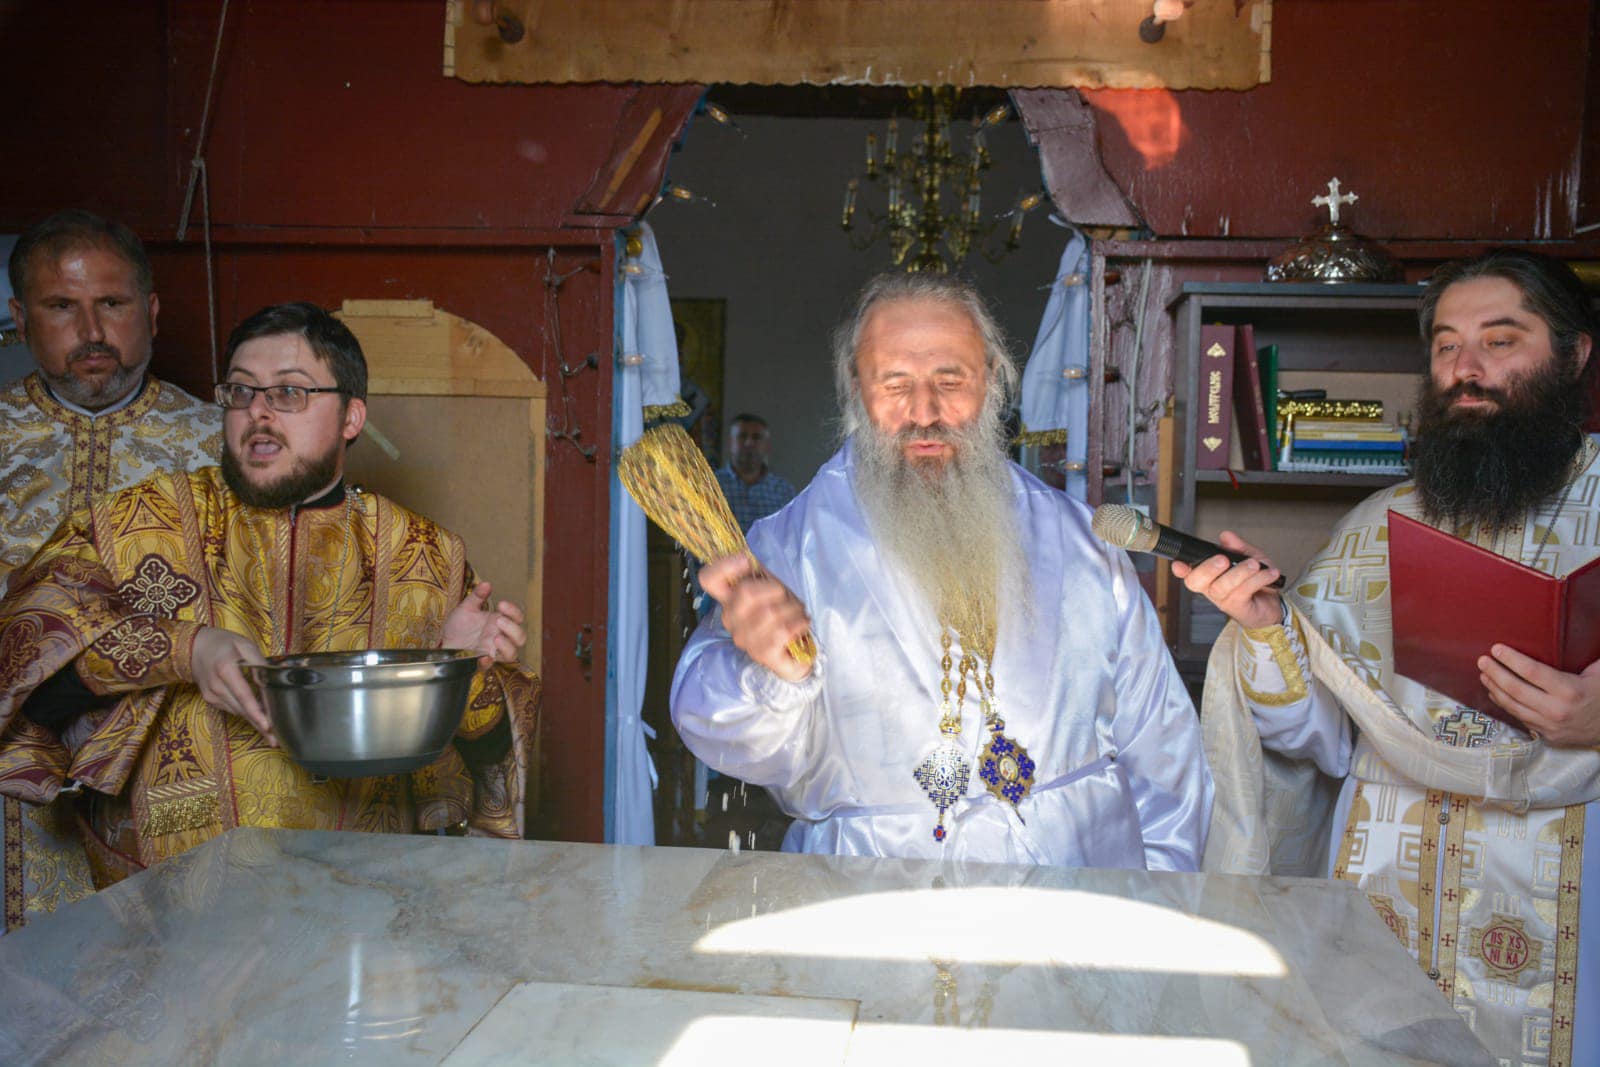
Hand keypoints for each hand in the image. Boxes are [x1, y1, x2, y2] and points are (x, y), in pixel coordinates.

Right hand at [191, 627, 274, 743]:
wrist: (194, 647)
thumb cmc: (224, 644)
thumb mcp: (244, 645)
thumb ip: (258, 663)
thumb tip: (272, 679)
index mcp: (226, 669)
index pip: (243, 695)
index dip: (256, 712)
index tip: (267, 725)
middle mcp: (216, 686)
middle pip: (241, 709)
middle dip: (258, 725)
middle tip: (276, 740)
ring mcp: (211, 695)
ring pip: (237, 712)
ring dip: (253, 722)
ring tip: (271, 734)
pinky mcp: (210, 699)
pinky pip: (231, 709)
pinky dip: (244, 713)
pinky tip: (257, 718)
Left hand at [442, 581, 526, 667]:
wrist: (442, 642)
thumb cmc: (457, 626)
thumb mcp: (466, 608)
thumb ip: (477, 596)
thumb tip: (487, 584)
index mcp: (499, 623)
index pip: (518, 618)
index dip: (514, 611)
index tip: (501, 604)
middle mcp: (500, 637)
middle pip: (520, 637)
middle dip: (513, 628)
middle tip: (499, 620)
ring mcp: (492, 651)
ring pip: (512, 654)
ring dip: (508, 645)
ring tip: (496, 637)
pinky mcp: (480, 662)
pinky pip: (490, 665)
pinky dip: (489, 662)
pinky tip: (483, 656)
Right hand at [699, 553, 812, 682]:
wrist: (800, 649)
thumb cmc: (784, 614)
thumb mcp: (772, 586)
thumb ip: (757, 572)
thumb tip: (746, 557)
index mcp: (729, 598)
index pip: (709, 578)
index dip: (724, 565)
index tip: (747, 561)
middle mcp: (731, 618)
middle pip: (746, 592)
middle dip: (776, 590)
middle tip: (787, 599)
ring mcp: (744, 639)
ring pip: (770, 612)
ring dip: (793, 609)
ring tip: (797, 614)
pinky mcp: (761, 654)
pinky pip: (782, 631)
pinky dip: (798, 624)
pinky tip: (801, 626)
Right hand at [1170, 531, 1284, 630]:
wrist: (1275, 604)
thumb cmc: (1258, 582)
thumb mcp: (1250, 557)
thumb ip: (1237, 547)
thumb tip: (1225, 536)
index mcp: (1210, 576)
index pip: (1188, 573)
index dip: (1181, 569)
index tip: (1179, 564)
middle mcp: (1212, 589)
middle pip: (1196, 582)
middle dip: (1208, 568)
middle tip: (1223, 559)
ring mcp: (1223, 600)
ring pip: (1222, 586)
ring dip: (1240, 572)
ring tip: (1255, 565)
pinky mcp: (1238, 609)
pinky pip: (1243, 592)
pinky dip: (1258, 579)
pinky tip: (1269, 573)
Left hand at [1479, 647, 1599, 746]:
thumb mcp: (1598, 673)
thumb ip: (1586, 656)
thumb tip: (1574, 630)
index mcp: (1570, 691)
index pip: (1532, 672)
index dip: (1511, 659)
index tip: (1496, 648)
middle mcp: (1556, 710)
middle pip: (1515, 689)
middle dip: (1495, 672)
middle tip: (1482, 660)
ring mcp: (1549, 726)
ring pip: (1512, 706)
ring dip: (1494, 688)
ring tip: (1484, 674)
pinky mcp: (1545, 735)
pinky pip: (1518, 717)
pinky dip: (1503, 704)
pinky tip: (1495, 693)